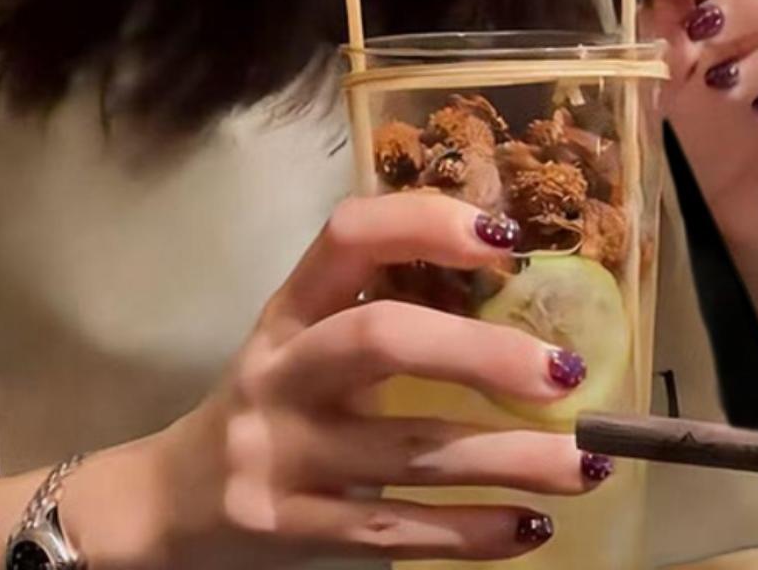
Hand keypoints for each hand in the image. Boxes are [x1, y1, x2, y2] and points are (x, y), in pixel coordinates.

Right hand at [74, 192, 610, 567]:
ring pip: (407, 451)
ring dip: (510, 456)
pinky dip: (472, 531)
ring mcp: (281, 452)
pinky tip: (532, 524)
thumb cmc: (273, 403)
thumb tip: (519, 296)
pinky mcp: (291, 527)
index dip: (425, 224)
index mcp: (290, 307)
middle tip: (565, 372)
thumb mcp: (305, 342)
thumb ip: (381, 310)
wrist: (170, 505)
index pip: (349, 235)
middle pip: (380, 338)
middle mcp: (281, 369)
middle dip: (480, 353)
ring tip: (587, 461)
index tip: (507, 239)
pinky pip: (396, 528)